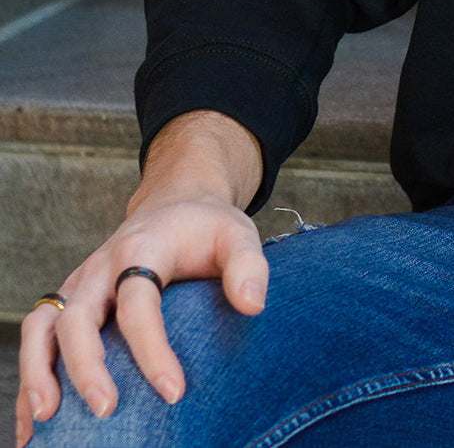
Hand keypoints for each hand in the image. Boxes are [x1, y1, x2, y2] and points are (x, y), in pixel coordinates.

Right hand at [13, 188, 267, 446]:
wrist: (175, 204)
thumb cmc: (207, 227)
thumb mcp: (239, 235)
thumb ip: (249, 266)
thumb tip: (253, 305)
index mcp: (143, 249)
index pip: (138, 303)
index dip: (152, 350)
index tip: (173, 391)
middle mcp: (101, 267)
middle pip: (78, 318)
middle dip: (86, 368)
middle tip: (106, 411)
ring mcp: (80, 283)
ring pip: (43, 326)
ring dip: (39, 372)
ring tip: (47, 418)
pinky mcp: (70, 299)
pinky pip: (37, 336)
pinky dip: (31, 374)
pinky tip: (36, 417)